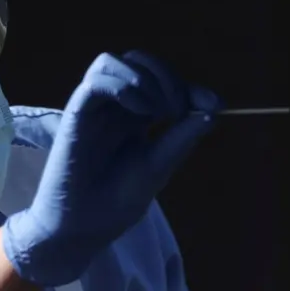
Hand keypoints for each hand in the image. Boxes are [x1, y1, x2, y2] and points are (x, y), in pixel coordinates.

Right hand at [2, 51, 220, 285]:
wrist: (83, 229)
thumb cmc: (116, 202)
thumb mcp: (159, 166)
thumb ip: (182, 137)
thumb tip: (213, 110)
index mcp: (135, 117)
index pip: (160, 81)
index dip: (187, 85)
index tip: (213, 103)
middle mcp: (114, 108)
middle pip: (138, 61)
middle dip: (167, 77)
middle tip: (179, 108)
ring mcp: (94, 109)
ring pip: (112, 61)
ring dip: (144, 78)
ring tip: (159, 110)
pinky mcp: (76, 115)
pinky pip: (95, 82)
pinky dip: (123, 86)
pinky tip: (141, 112)